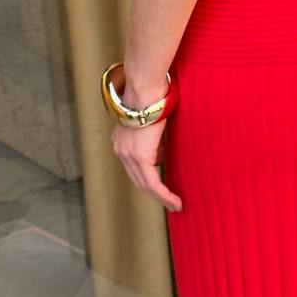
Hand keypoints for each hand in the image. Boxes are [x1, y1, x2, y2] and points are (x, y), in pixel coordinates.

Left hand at [110, 71, 182, 212]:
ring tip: (175, 205)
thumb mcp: (151, 123)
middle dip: (154, 195)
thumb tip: (160, 156)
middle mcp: (120, 150)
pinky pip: (152, 182)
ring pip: (145, 185)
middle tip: (170, 204)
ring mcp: (128, 155)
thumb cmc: (153, 99)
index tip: (160, 190)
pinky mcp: (139, 157)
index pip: (133, 168)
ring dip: (161, 198)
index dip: (147, 181)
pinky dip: (163, 194)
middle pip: (137, 180)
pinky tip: (174, 200)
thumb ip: (153, 141)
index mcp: (121, 141)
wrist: (146, 91)